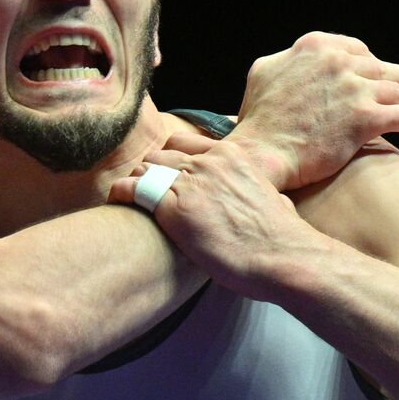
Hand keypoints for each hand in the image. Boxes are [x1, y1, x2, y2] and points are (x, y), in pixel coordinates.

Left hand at [108, 135, 320, 298]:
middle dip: (151, 173)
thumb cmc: (282, 237)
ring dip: (137, 184)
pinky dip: (121, 192)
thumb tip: (277, 204)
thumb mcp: (277, 199)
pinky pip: (132, 189)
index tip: (166, 176)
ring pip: (144, 170)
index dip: (170, 160)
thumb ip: (263, 193)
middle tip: (146, 194)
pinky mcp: (171, 208)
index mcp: (230, 155)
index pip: (182, 143)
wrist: (280, 255)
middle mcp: (206, 162)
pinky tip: (117, 201)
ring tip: (132, 201)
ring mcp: (187, 183)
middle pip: (160, 156)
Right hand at [229, 31, 398, 190]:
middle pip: (380, 69)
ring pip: (398, 90)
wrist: (260, 153)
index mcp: (314, 48)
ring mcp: (353, 88)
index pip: (353, 49)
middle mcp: (338, 62)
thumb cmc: (258, 121)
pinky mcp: (365, 118)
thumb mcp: (263, 76)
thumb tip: (293, 63)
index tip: (376, 70)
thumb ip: (286, 63)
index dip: (369, 61)